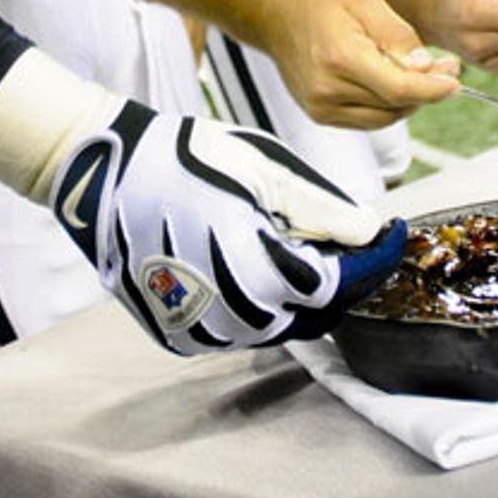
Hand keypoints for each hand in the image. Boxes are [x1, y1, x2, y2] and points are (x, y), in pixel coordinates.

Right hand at [50, 99, 406, 354]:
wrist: (104, 176)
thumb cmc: (183, 161)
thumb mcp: (260, 170)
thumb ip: (319, 209)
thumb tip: (369, 231)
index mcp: (258, 270)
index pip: (339, 285)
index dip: (374, 262)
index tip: (394, 235)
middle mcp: (232, 315)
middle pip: (313, 313)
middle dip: (341, 278)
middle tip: (350, 237)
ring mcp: (200, 332)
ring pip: (277, 327)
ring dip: (300, 294)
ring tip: (297, 243)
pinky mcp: (177, 335)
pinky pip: (236, 331)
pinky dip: (258, 304)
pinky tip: (254, 262)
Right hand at [258, 0, 460, 128]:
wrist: (278, 16)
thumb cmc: (321, 2)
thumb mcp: (366, 1)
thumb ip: (399, 36)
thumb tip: (428, 69)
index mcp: (340, 56)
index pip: (397, 88)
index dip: (432, 90)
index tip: (454, 82)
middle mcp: (327, 88)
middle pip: (394, 105)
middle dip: (426, 90)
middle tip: (446, 70)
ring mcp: (321, 106)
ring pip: (385, 118)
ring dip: (408, 101)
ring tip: (420, 74)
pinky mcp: (320, 114)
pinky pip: (368, 120)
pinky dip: (386, 105)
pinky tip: (390, 81)